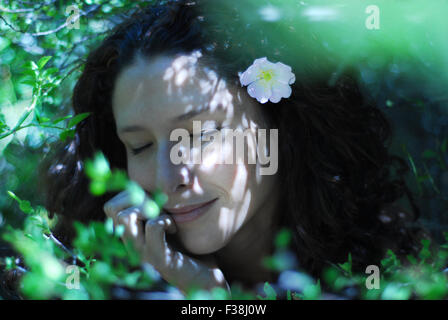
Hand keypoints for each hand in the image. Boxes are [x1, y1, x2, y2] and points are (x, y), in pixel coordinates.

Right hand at [103, 190, 229, 294]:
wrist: (203, 277)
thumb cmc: (186, 246)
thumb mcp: (166, 222)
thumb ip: (154, 208)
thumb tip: (145, 185)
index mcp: (131, 234)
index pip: (110, 207)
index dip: (129, 195)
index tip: (151, 200)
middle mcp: (131, 245)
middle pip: (112, 210)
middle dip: (137, 198)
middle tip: (158, 207)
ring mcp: (143, 253)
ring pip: (126, 218)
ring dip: (149, 208)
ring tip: (164, 216)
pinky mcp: (159, 259)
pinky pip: (153, 227)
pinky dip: (165, 220)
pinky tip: (174, 227)